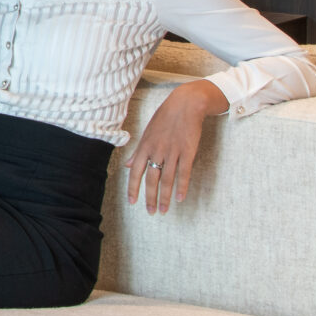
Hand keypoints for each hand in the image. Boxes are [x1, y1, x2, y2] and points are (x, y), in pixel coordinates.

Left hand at [125, 79, 223, 214]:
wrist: (186, 104)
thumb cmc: (165, 117)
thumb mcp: (148, 132)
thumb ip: (138, 151)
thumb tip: (127, 165)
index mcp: (145, 146)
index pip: (135, 172)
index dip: (133, 188)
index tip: (132, 202)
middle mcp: (157, 151)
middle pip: (151, 179)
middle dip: (149, 198)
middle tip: (150, 212)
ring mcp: (173, 152)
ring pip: (167, 179)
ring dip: (164, 197)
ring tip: (163, 210)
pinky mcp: (188, 152)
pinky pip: (184, 173)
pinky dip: (181, 186)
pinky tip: (179, 198)